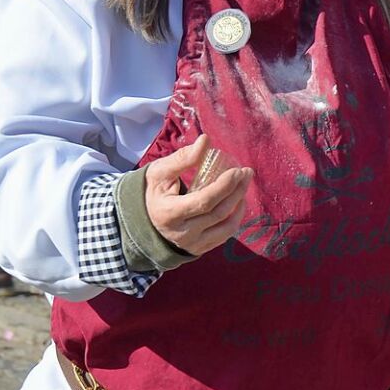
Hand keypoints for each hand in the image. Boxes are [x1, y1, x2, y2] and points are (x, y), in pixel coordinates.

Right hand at [145, 134, 252, 256]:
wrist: (144, 220)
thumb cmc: (154, 191)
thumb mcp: (161, 172)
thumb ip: (183, 157)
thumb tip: (206, 140)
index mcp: (169, 214)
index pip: (203, 202)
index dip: (223, 186)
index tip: (236, 170)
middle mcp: (181, 234)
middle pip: (218, 213)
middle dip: (237, 191)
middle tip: (246, 172)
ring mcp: (192, 244)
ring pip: (226, 227)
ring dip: (240, 204)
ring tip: (244, 184)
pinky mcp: (199, 249)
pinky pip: (224, 235)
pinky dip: (236, 218)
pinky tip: (238, 201)